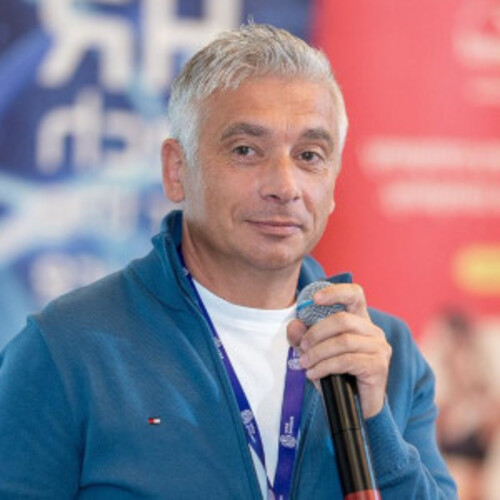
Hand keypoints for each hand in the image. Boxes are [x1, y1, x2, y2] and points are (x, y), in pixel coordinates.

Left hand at [288, 283, 391, 418]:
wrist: (355, 408)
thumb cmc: (337, 375)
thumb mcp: (315, 353)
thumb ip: (303, 338)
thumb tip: (294, 325)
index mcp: (360, 321)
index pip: (354, 294)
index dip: (335, 292)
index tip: (314, 298)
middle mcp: (373, 331)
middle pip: (343, 319)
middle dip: (316, 332)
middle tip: (302, 346)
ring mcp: (379, 348)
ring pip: (343, 341)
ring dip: (318, 352)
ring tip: (305, 363)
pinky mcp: (379, 366)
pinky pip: (347, 361)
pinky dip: (325, 366)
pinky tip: (314, 374)